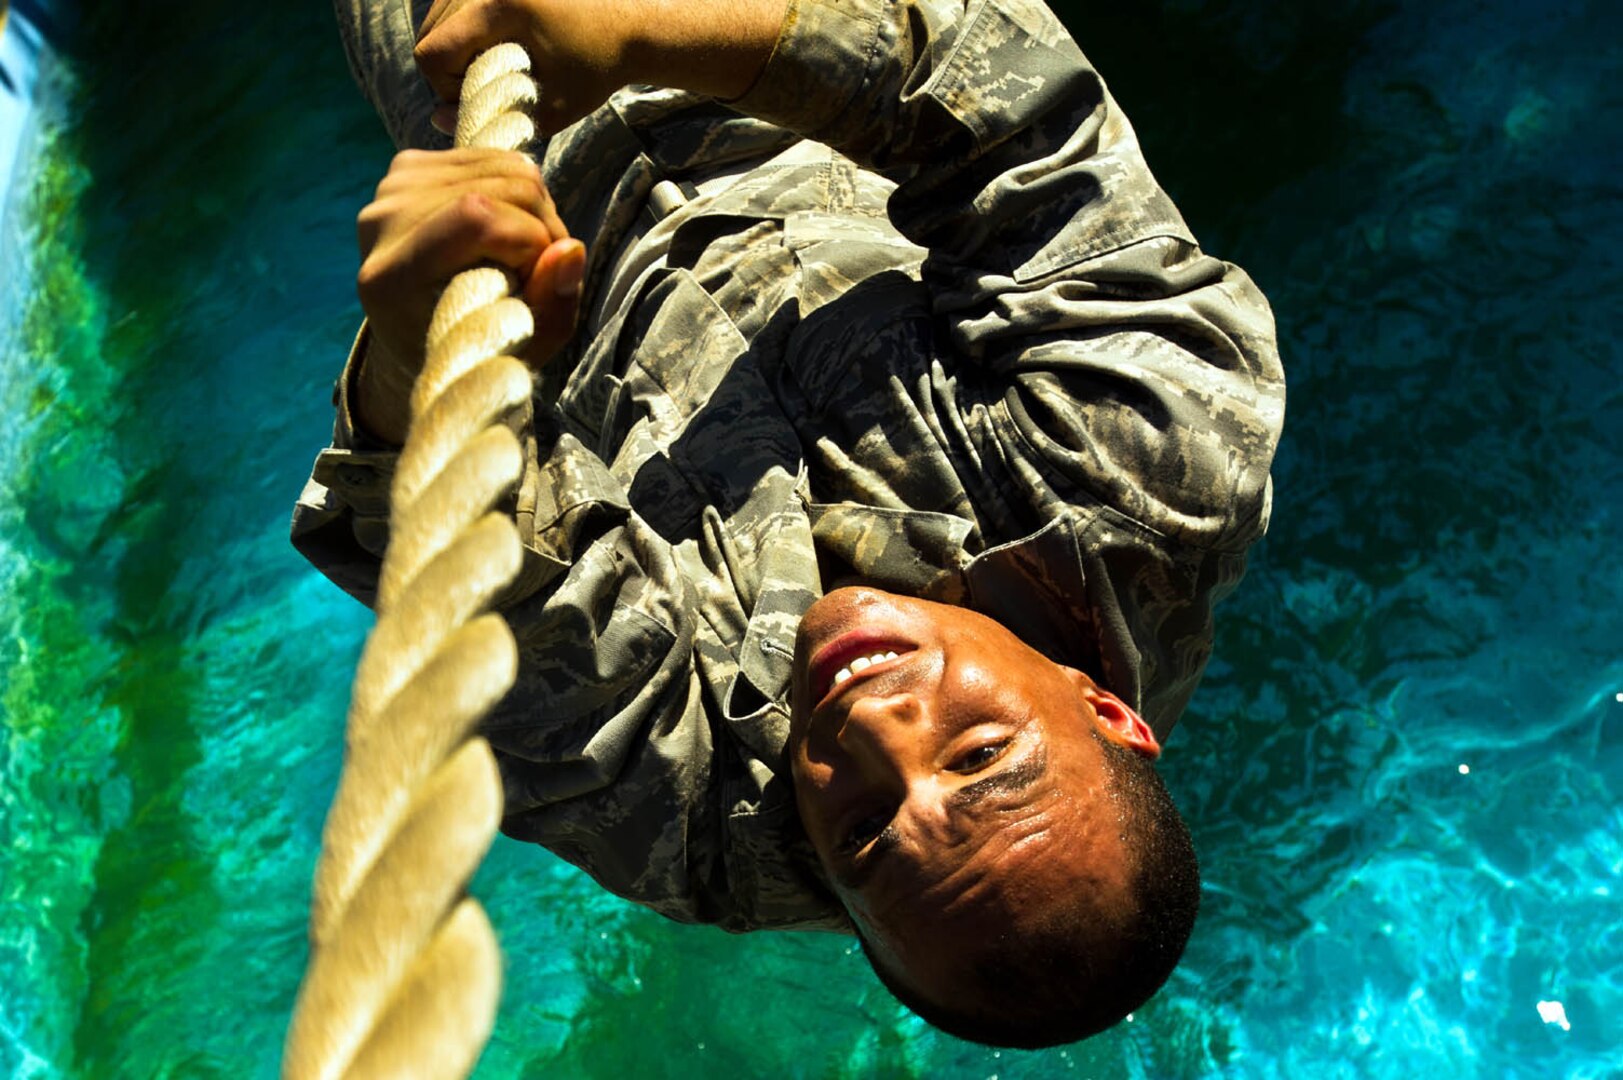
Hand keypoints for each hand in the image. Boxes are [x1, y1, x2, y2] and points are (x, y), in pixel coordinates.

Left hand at [353, 147, 586, 443]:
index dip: (528, 238)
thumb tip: (571, 248)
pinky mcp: (408, 164)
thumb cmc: (470, 350)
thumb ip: (551, 310)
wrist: (415, 327)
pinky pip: (493, 157)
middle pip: (497, 187)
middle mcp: (380, 221)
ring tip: (526, 249)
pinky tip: (508, 223)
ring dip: (537, 208)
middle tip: (542, 266)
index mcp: (392, 278)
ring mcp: (392, 186)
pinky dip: (520, 188)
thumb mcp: (521, 350)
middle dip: (543, 224)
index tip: (538, 276)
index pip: (476, 218)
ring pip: (504, 167)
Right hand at [415, 0, 636, 134]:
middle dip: (448, 69)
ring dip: (454, 48)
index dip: (445, 87)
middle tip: (488, 87)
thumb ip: (496, 118)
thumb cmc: (597, 68)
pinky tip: (497, 46)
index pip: (432, 51)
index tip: (479, 100)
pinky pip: (454, 4)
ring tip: (495, 66)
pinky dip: (464, 30)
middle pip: (430, 32)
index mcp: (500, 6)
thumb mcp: (555, 107)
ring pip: (437, 16)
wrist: (630, 26)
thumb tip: (437, 119)